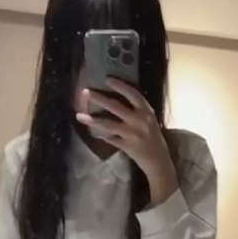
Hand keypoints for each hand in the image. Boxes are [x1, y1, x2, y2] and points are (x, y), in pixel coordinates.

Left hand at [76, 79, 178, 204]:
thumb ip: (138, 109)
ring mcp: (131, 134)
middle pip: (115, 106)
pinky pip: (110, 139)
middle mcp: (139, 121)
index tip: (107, 79)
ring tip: (79, 115)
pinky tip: (93, 132)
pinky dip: (101, 135)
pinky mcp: (126, 146)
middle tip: (85, 92)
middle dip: (99, 98)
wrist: (158, 160)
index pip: (132, 94)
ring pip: (108, 124)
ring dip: (92, 120)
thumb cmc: (153, 136)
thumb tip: (119, 97)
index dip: (120, 86)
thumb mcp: (149, 119)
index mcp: (146, 111)